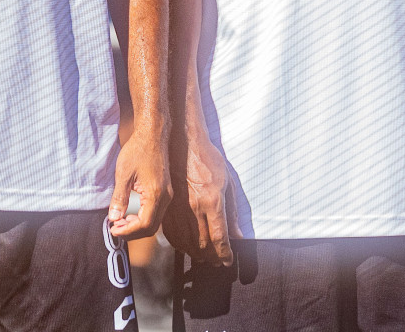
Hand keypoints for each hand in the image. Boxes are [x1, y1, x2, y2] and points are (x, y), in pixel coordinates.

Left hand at [109, 126, 169, 239]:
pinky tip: (130, 212)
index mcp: (156, 194)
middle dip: (132, 231)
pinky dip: (143, 217)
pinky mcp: (165, 191)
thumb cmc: (137, 151)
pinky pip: (156, 212)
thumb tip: (114, 218)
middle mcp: (166, 198)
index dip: (128, 231)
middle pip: (151, 227)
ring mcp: (168, 195)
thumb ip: (119, 198)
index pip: (144, 224)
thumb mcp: (123, 174)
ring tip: (119, 220)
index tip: (112, 229)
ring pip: (154, 221)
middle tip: (114, 227)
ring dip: (137, 225)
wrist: (152, 135)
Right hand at [164, 132, 235, 264]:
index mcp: (212, 201)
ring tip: (203, 258)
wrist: (183, 142)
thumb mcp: (228, 181)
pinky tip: (185, 246)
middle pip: (203, 244)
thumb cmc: (208, 159)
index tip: (228, 261)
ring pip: (187, 241)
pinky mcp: (167, 205)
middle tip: (217, 262)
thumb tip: (237, 234)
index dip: (225, 254)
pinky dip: (179, 244)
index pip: (219, 238)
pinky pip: (171, 232)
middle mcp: (195, 208)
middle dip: (212, 257)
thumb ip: (232, 210)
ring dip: (196, 254)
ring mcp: (179, 208)